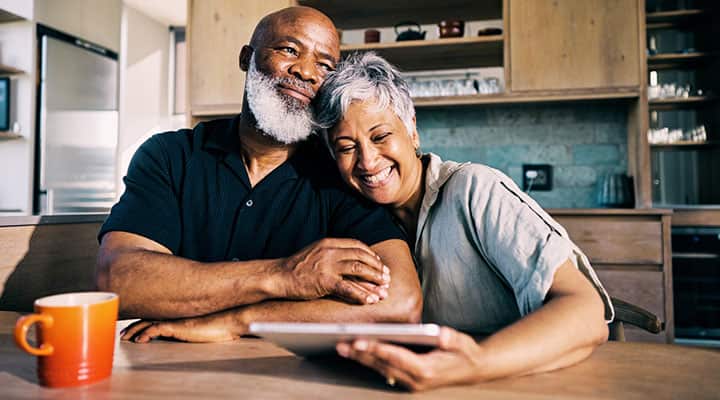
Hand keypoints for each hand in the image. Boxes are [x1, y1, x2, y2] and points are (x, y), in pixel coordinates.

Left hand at [120, 310, 244, 342]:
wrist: (229, 319)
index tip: (132, 329)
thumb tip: (192, 329)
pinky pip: (156, 330)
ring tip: (125, 338)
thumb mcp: (202, 324)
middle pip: (147, 318)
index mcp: (178, 314)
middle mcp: (174, 315)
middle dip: (133, 327)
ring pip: (147, 324)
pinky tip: (139, 340)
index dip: (142, 322)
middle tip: (123, 334)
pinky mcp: (177, 327)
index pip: (155, 316)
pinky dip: (145, 334)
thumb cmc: (220, 323)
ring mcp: (174, 320)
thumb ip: (193, 326)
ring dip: (134, 331)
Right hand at [279, 238, 390, 304]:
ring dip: (374, 280)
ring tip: (383, 289)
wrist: (278, 276)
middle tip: (387, 278)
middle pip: (361, 256)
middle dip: (377, 268)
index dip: (371, 255)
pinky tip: (369, 300)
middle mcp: (330, 251)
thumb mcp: (316, 253)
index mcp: (329, 243)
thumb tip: (352, 263)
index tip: (379, 264)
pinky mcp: (324, 281)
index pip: (357, 245)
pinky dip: (361, 294)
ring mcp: (327, 265)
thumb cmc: (296, 268)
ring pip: (359, 269)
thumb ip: (332, 254)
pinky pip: (348, 287)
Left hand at [336, 327, 482, 391]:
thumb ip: (451, 339)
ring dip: (361, 359)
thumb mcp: (462, 342)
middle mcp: (416, 380)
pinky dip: (370, 361)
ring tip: (342, 347)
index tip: (359, 342)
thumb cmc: (465, 353)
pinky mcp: (408, 381)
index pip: (396, 358)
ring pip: (380, 369)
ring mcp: (411, 383)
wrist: (473, 369)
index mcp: (427, 370)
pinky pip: (385, 371)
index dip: (377, 349)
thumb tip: (442, 334)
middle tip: (341, 344)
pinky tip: (357, 352)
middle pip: (383, 365)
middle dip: (361, 355)